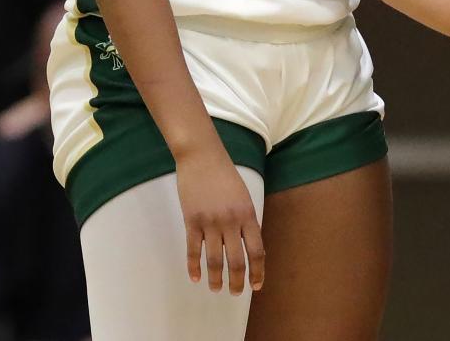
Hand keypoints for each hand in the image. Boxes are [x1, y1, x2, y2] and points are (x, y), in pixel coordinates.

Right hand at [175, 143, 264, 294]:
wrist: (202, 156)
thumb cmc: (224, 174)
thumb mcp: (242, 195)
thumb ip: (245, 219)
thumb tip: (248, 245)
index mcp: (247, 213)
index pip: (257, 250)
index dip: (258, 271)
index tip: (256, 285)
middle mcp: (231, 221)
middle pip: (237, 260)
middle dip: (237, 281)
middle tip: (236, 293)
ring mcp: (210, 222)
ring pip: (214, 260)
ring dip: (216, 279)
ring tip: (217, 289)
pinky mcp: (191, 221)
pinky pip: (193, 250)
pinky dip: (194, 267)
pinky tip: (196, 278)